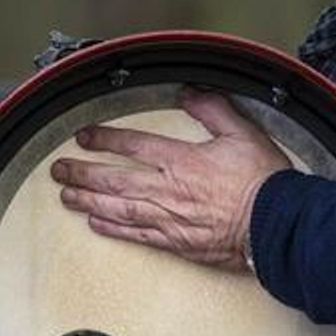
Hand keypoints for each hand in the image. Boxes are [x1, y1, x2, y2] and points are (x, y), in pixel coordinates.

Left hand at [49, 88, 290, 272]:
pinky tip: (96, 223)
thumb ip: (213, 109)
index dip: (105, 138)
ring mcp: (169, 218)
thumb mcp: (243, 133)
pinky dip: (114, 229)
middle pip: (115, 178)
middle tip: (58, 170)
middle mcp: (168, 189)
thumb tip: (190, 92)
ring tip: (66, 196)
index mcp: (182, 160)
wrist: (276, 226)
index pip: (133, 145)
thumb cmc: (263, 182)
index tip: (84, 137)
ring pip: (118, 207)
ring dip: (88, 200)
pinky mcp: (177, 242)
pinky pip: (137, 235)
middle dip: (82, 172)